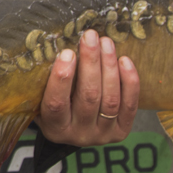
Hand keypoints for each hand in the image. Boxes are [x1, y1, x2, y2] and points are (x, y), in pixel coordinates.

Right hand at [36, 30, 139, 146]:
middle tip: (90, 37)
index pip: (56, 104)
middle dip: (90, 63)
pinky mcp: (121, 131)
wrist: (74, 129)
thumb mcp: (42, 98)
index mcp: (55, 128)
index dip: (62, 79)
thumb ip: (46, 80)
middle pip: (88, 97)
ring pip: (110, 99)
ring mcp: (103, 134)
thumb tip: (55, 44)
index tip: (66, 53)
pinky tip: (124, 61)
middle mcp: (79, 134)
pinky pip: (129, 105)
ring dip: (109, 67)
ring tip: (106, 43)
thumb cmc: (56, 105)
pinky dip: (129, 82)